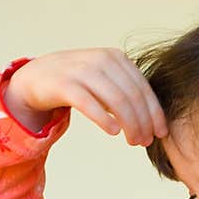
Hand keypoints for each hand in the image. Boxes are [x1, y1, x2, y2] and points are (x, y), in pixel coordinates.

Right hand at [2, 48, 168, 144]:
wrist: (38, 77)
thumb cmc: (79, 83)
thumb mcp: (107, 81)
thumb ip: (128, 93)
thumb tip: (155, 121)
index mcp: (116, 57)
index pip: (143, 88)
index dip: (155, 113)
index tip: (161, 133)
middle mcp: (101, 59)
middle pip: (132, 96)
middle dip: (143, 122)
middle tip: (145, 141)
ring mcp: (82, 70)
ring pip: (116, 100)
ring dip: (129, 124)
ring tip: (133, 141)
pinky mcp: (64, 84)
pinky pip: (89, 104)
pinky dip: (104, 119)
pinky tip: (114, 132)